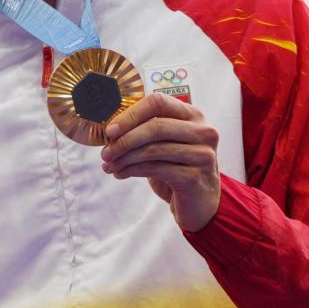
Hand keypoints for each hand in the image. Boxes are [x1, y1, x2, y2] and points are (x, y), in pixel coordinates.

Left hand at [101, 93, 221, 231]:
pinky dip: (133, 170)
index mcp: (193, 115)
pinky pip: (156, 169)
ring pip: (153, 149)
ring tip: (109, 165)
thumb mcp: (164, 145)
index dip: (130, 115)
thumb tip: (110, 131)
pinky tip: (121, 174)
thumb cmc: (177, 170)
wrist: (199, 204)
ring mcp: (202, 154)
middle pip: (155, 126)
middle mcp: (203, 131)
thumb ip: (145, 132)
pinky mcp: (195, 177)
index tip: (110, 131)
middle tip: (105, 153)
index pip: (158, 103)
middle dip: (124, 140)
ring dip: (125, 158)